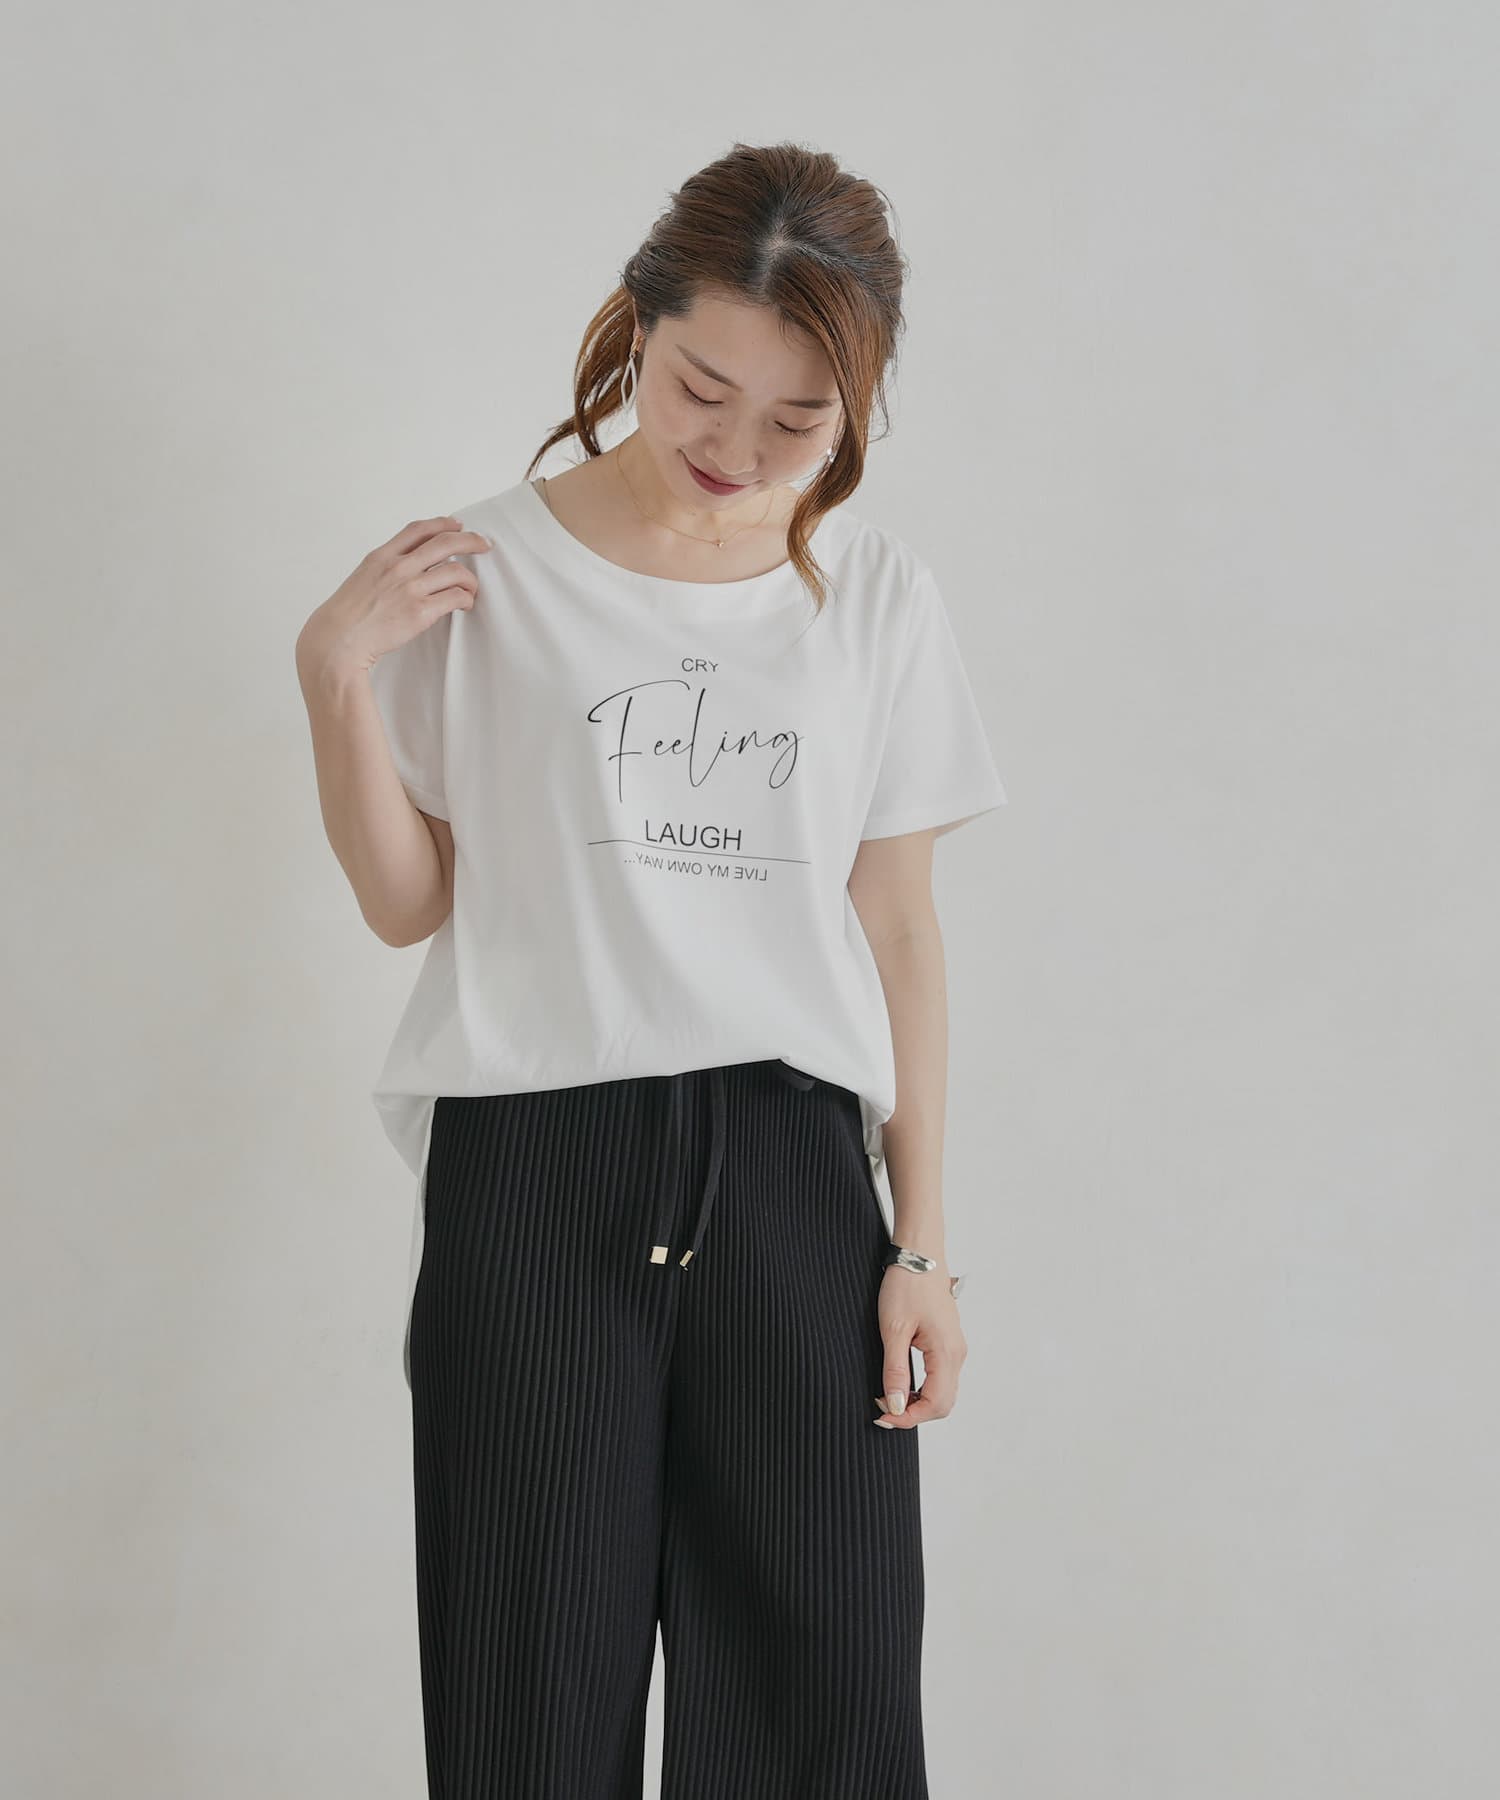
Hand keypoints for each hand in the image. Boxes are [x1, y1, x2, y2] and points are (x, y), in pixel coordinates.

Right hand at [295, 514, 490, 691]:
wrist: (337, 640)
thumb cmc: (348, 616)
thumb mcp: (363, 578)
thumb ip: (386, 568)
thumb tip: (409, 565)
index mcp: (382, 556)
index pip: (418, 529)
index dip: (442, 524)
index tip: (456, 524)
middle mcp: (398, 567)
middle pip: (445, 543)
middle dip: (470, 540)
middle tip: (483, 545)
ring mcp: (410, 588)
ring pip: (456, 571)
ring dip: (471, 579)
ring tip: (472, 588)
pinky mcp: (420, 612)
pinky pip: (456, 597)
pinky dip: (466, 599)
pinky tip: (465, 604)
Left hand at [873, 1263, 965, 1427]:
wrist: (918, 1256)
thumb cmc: (906, 1286)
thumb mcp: (893, 1330)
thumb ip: (895, 1370)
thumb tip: (896, 1406)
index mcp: (946, 1352)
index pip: (935, 1404)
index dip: (908, 1417)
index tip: (882, 1416)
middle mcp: (957, 1354)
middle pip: (943, 1404)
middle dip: (914, 1413)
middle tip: (882, 1408)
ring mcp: (955, 1348)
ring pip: (943, 1392)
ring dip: (918, 1402)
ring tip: (889, 1395)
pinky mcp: (948, 1343)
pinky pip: (941, 1378)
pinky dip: (923, 1388)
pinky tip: (902, 1382)